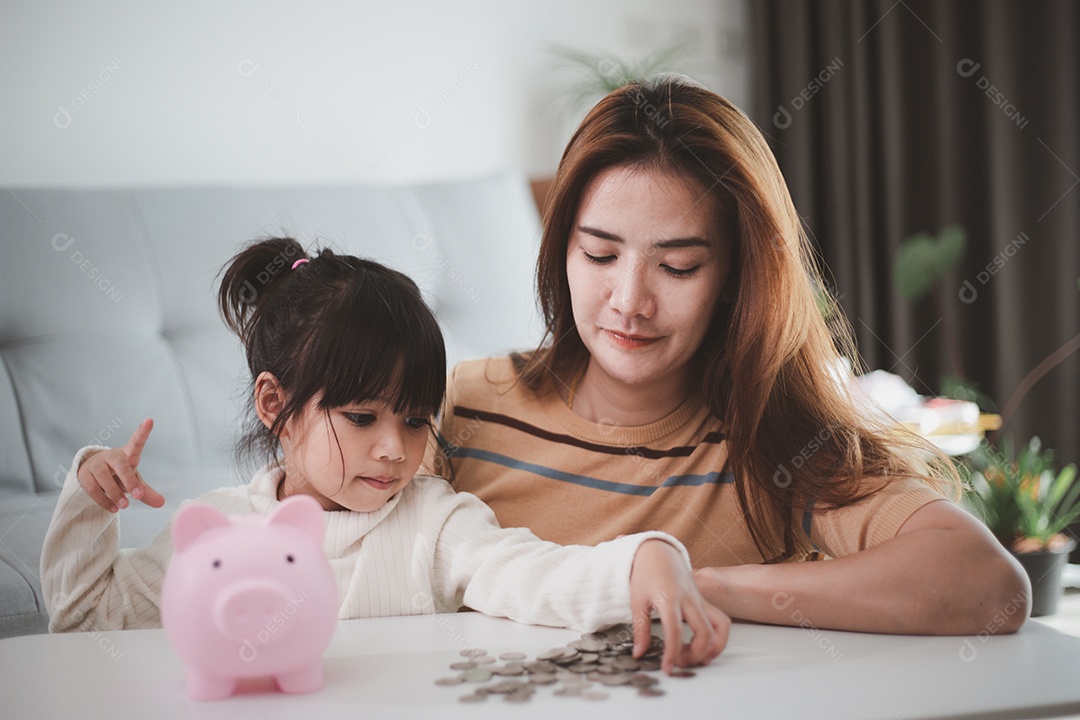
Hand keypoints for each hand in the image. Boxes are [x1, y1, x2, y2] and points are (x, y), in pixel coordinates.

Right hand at [76, 419, 164, 512]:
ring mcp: (96, 464)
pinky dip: (103, 500)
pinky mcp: (84, 475)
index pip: (136, 441)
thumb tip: (162, 503)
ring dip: (114, 493)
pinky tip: (112, 509)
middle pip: (120, 465)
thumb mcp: (134, 481)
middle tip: (139, 495)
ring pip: (104, 478)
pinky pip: (92, 488)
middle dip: (130, 481)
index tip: (150, 420)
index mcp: (127, 454)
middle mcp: (111, 456)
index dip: (143, 431)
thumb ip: (145, 492)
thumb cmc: (118, 475)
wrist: (94, 475)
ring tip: (124, 506)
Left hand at [629, 539, 729, 672]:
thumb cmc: (645, 573)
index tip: (667, 668)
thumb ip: (639, 629)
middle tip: (679, 662)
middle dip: (695, 655)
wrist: (657, 551)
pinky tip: (703, 646)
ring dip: (713, 647)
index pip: (674, 631)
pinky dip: (718, 637)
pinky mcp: (704, 601)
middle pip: (704, 632)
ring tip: (696, 658)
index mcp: (669, 597)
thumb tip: (638, 654)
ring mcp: (700, 599)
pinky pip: (721, 620)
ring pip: (720, 626)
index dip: (672, 653)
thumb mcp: (637, 600)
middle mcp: (689, 599)